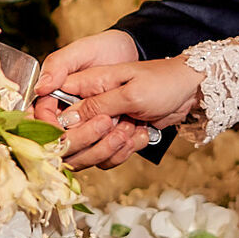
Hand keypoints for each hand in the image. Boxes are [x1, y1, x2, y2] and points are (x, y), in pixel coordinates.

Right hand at [60, 57, 203, 140]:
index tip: (64, 134)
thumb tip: (66, 119)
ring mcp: (100, 122)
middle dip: (93, 140)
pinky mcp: (113, 135)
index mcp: (84, 83)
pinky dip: (125, 150)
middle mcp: (87, 104)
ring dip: (113, 147)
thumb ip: (97, 105)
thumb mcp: (130, 93)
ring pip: (88, 151)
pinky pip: (107, 155)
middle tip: (117, 128)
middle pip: (67, 136)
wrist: (188, 90)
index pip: (49, 104)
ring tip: (134, 129)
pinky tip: (141, 134)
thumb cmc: (161, 82)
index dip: (52, 123)